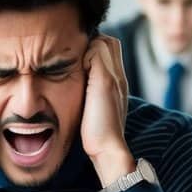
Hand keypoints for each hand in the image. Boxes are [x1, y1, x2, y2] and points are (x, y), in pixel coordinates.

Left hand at [81, 35, 133, 185]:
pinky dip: (83, 55)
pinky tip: (74, 70)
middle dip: (90, 45)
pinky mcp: (105, 79)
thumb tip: (77, 84)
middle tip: (74, 58)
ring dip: (86, 49)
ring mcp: (114, 76)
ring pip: (103, 42)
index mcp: (118, 82)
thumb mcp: (95, 108)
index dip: (94, 50)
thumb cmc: (96, 134)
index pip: (109, 49)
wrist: (108, 148)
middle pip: (108, 42)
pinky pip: (96, 51)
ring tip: (72, 63)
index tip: (79, 61)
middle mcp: (119, 76)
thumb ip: (91, 93)